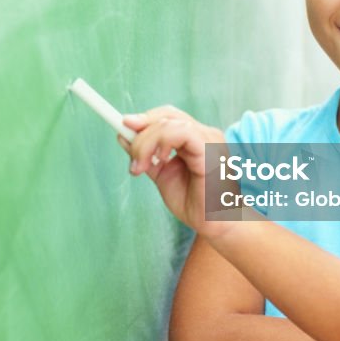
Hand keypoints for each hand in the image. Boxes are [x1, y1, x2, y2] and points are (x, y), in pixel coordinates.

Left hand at [116, 105, 227, 237]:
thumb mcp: (162, 175)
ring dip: (147, 142)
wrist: (216, 225)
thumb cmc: (195, 204)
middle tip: (133, 158)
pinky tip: (159, 161)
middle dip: (142, 130)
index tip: (124, 126)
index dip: (145, 119)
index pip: (168, 116)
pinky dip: (163, 142)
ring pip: (170, 122)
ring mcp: (209, 140)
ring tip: (141, 167)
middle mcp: (204, 134)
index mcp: (195, 139)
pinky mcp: (210, 150)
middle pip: (167, 115)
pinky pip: (182, 132)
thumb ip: (146, 156)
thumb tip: (123, 135)